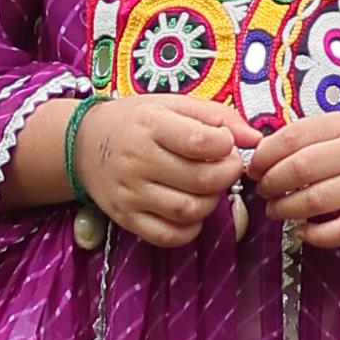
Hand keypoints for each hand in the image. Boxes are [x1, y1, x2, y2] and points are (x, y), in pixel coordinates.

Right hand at [74, 92, 260, 248]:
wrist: (84, 144)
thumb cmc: (135, 121)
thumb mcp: (172, 104)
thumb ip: (217, 117)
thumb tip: (255, 138)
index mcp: (151, 125)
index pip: (203, 143)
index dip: (227, 146)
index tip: (225, 143)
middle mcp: (138, 160)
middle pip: (202, 181)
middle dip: (227, 175)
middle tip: (226, 167)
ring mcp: (131, 193)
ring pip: (190, 211)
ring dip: (211, 202)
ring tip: (207, 187)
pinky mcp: (126, 218)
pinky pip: (169, 236)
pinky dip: (190, 228)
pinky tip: (191, 210)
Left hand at [242, 112, 339, 251]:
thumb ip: (304, 140)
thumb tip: (257, 155)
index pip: (293, 137)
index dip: (265, 155)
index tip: (254, 168)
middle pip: (301, 168)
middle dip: (271, 183)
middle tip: (263, 192)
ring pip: (316, 201)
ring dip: (286, 209)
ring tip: (276, 211)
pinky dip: (314, 235)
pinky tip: (302, 231)